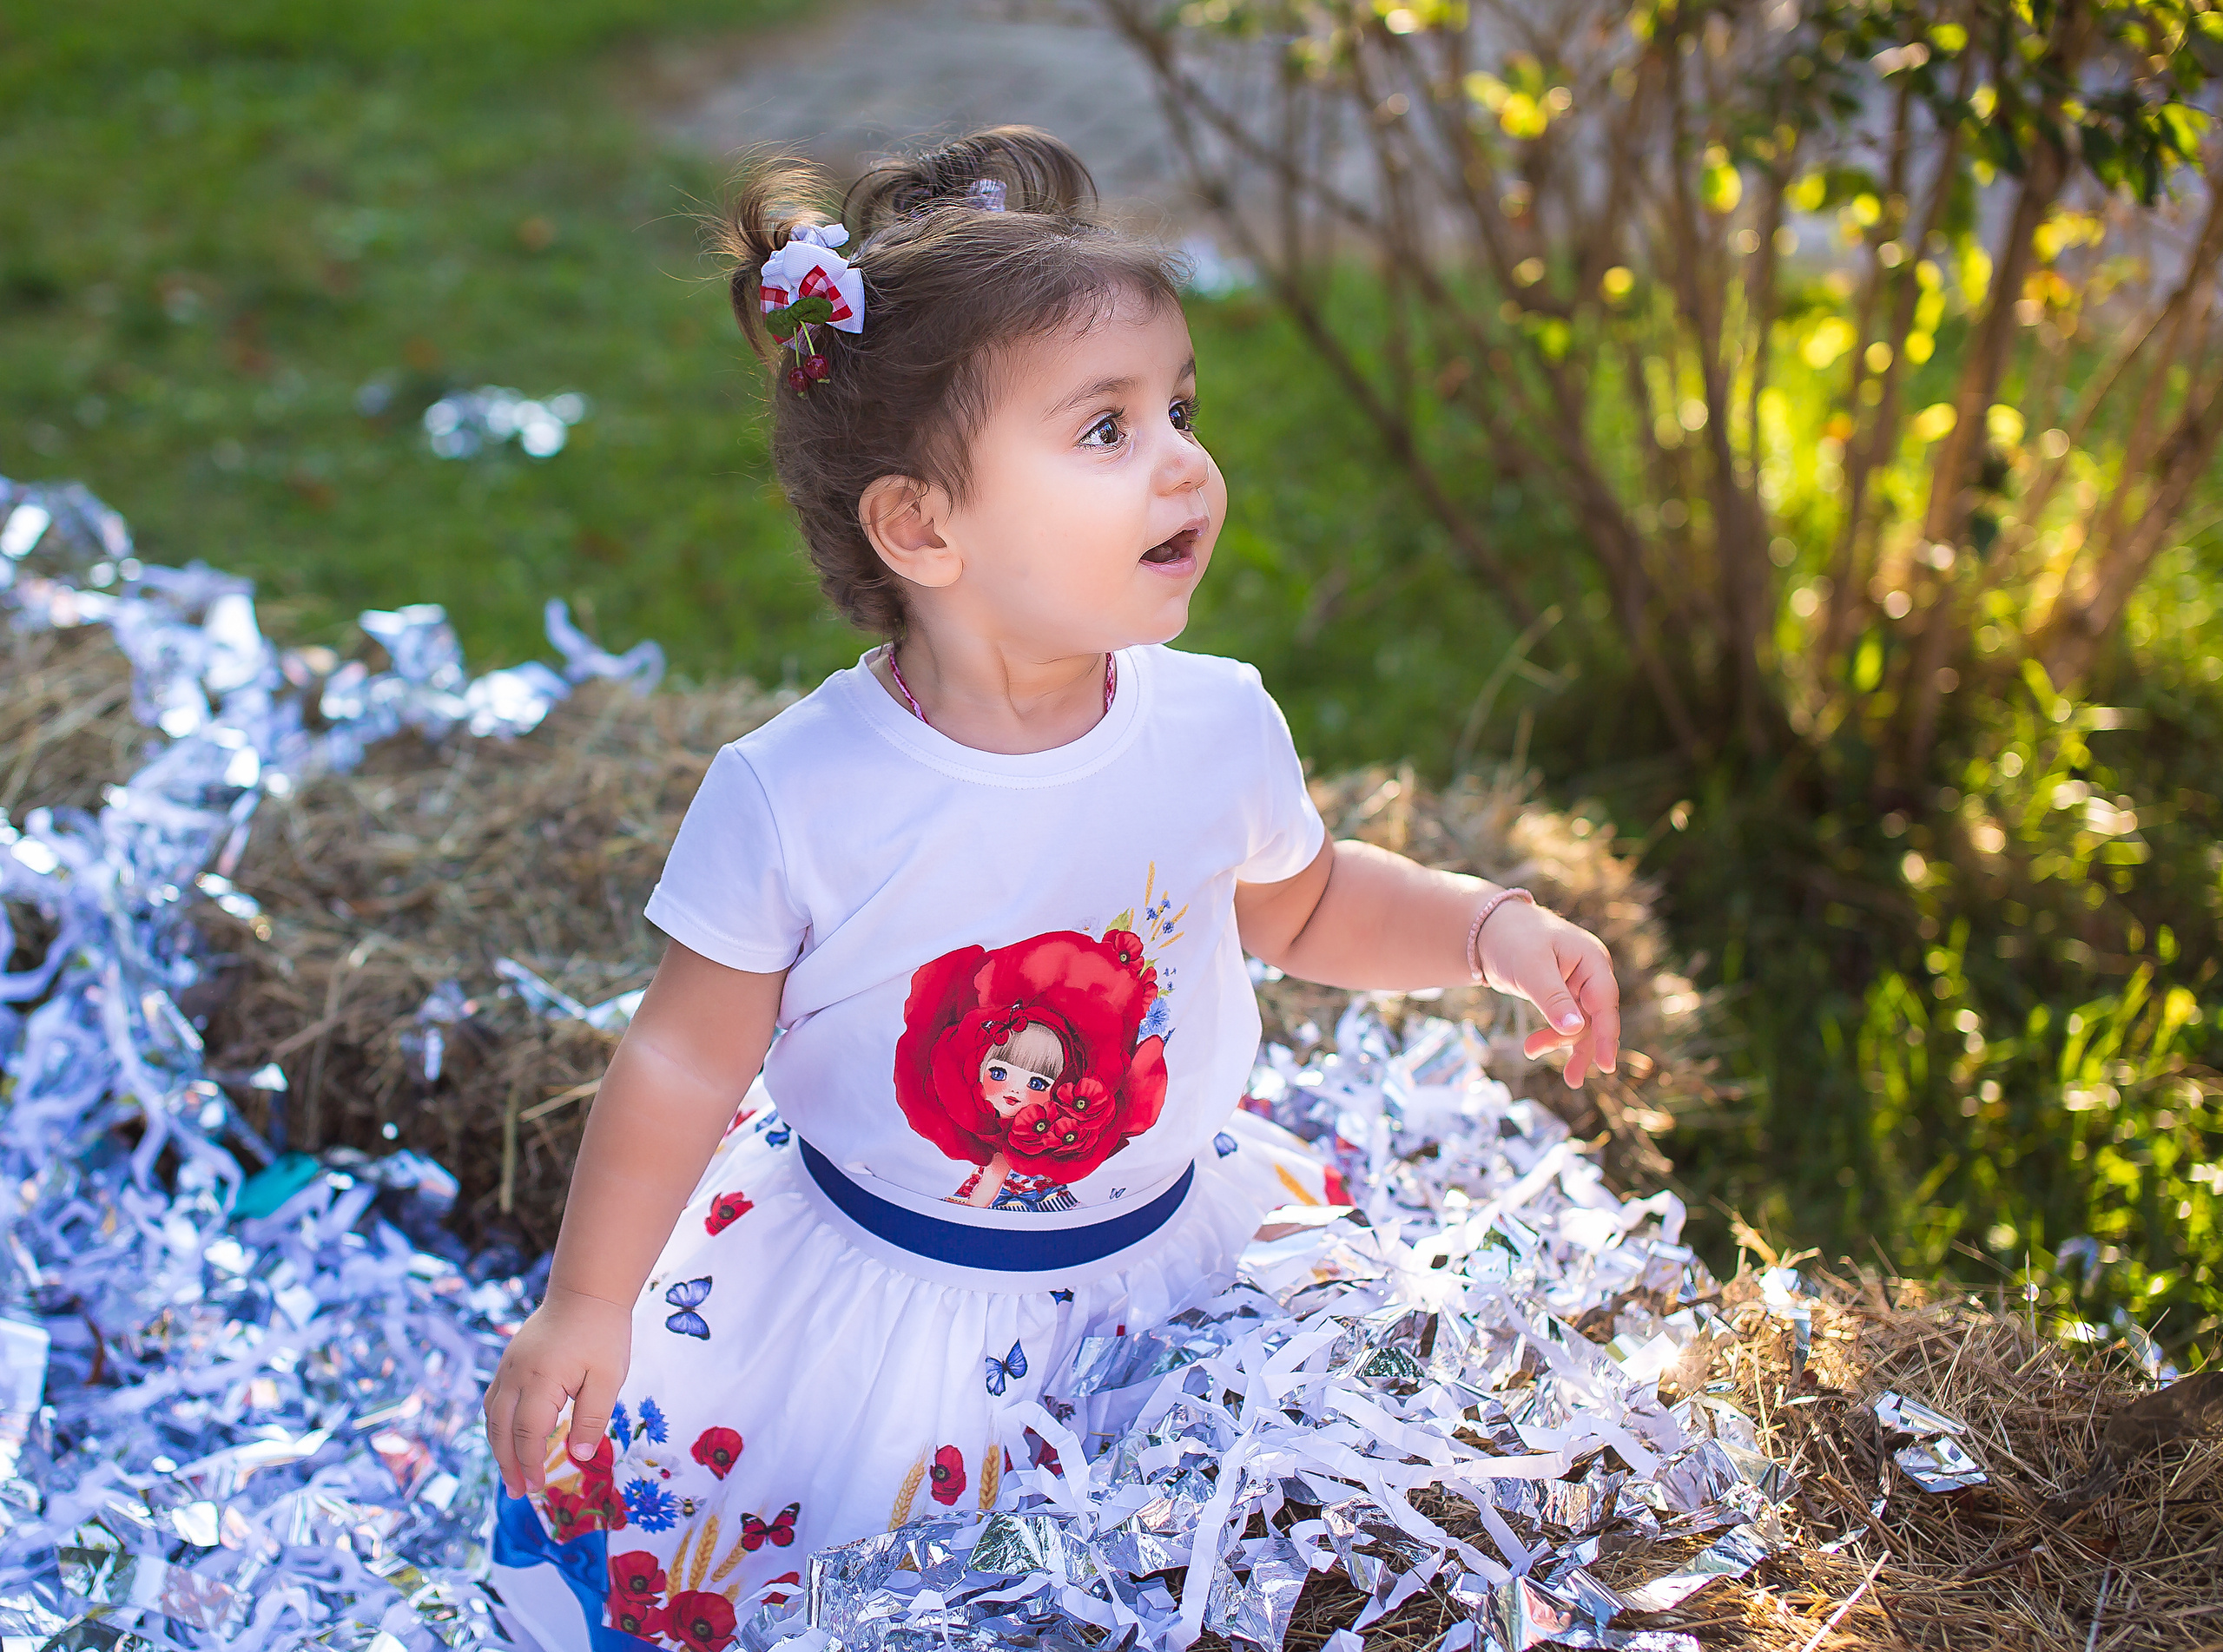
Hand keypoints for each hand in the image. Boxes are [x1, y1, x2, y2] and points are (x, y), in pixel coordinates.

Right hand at [482, 1285, 632, 1497]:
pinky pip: (494, 1399)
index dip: (530, 1464)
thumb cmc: (602, 1334)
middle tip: (518, 1492)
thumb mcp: (608, 1377)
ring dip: (499, 1447)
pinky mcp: (510, 1361)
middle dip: (508, 1464)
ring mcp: (508, 1367)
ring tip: (511, 1473)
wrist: (586, 1290)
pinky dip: (497, 1424)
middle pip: (501, 1430)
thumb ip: (592, 1417)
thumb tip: (578, 1456)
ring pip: (492, 1415)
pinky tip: (507, 1437)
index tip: (537, 1488)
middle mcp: (516, 1375)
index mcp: (540, 1381)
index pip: (527, 1434)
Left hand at [1477, 900, 1620, 1085]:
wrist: (1487, 929)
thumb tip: (1575, 1029)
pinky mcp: (1561, 996)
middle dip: (1580, 1047)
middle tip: (1572, 1080)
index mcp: (1592, 960)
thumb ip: (1553, 999)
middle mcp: (1590, 974)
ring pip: (1579, 1025)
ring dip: (1559, 1042)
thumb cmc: (1512, 939)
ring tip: (1530, 1051)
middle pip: (1595, 1019)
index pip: (1606, 1003)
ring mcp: (1577, 986)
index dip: (1607, 1035)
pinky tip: (1532, 1048)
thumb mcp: (1531, 968)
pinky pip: (1565, 1023)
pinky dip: (1551, 1036)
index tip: (1606, 1065)